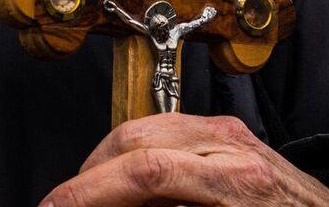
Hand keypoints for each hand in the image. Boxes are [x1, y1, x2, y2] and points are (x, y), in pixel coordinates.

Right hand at [41, 113, 328, 206]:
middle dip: (87, 179)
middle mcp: (237, 147)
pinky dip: (134, 157)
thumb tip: (119, 205)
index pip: (146, 172)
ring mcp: (235, 135)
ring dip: (106, 167)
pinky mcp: (232, 134)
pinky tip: (125, 188)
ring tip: (89, 201)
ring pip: (144, 130)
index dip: (87, 193)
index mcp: (242, 182)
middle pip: (135, 140)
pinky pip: (166, 132)